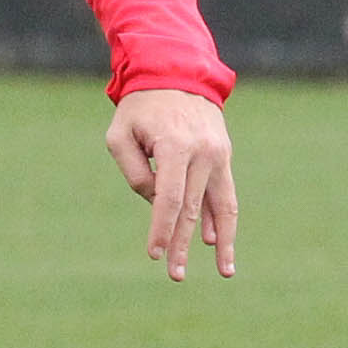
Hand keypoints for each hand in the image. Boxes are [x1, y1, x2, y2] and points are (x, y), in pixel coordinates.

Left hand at [105, 88, 236, 283]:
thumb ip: (135, 174)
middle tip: (175, 275)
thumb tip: (157, 205)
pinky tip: (219, 244)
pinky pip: (227, 194)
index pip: (168, 198)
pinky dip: (225, 220)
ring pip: (220, 206)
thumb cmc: (140, 107)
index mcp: (174, 145)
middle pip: (192, 208)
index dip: (161, 229)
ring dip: (220, 242)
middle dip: (182, 244)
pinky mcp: (224, 155)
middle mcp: (202, 151)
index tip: (155, 254)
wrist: (177, 72)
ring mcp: (218, 153)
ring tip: (223, 272)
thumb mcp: (119, 135)